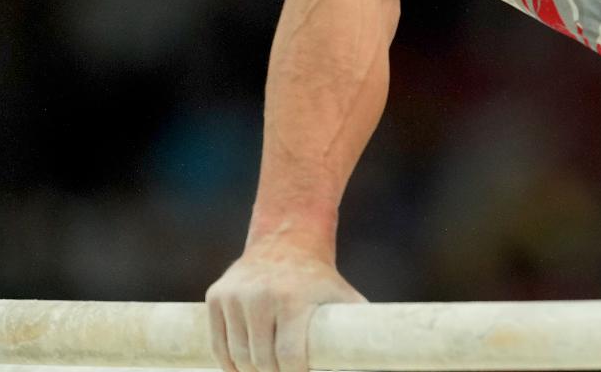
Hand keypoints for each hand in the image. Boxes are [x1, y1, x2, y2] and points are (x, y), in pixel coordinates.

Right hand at [205, 239, 366, 371]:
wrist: (287, 241)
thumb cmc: (321, 279)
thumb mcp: (344, 299)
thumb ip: (358, 331)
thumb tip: (384, 355)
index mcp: (293, 299)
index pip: (289, 357)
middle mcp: (260, 296)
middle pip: (261, 361)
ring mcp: (234, 296)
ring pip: (237, 357)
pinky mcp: (216, 297)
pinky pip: (218, 344)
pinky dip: (229, 363)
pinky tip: (242, 369)